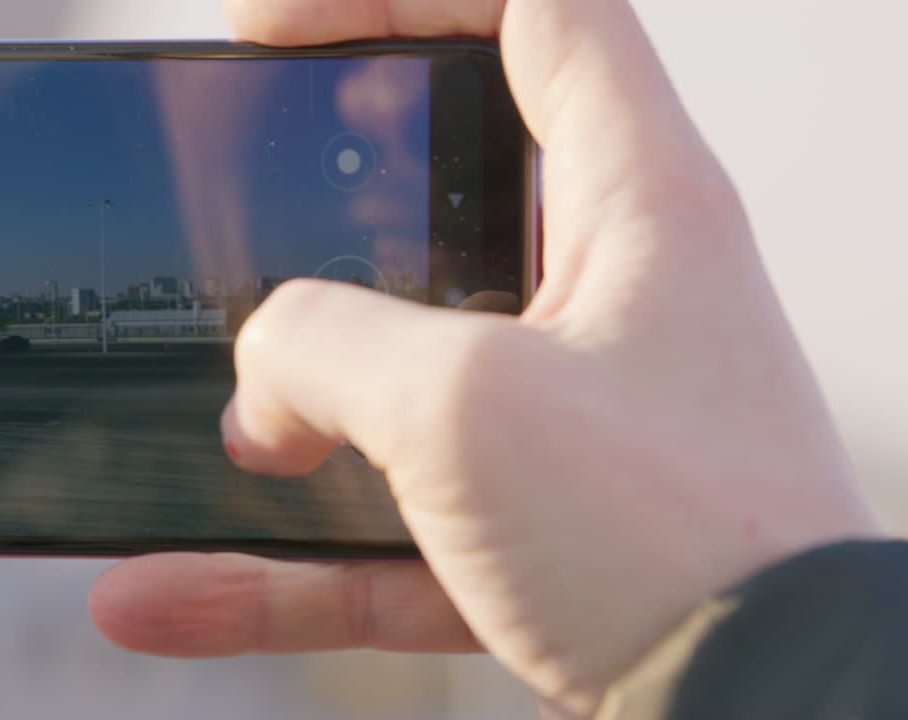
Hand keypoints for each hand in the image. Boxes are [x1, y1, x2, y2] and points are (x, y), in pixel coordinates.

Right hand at [90, 0, 880, 715]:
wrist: (768, 719)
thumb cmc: (670, 541)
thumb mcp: (466, 405)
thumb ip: (329, 348)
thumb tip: (260, 374)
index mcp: (629, 205)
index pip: (533, 17)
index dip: (399, 0)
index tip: (279, 35)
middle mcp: (604, 298)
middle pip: (454, 188)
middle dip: (337, 188)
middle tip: (244, 199)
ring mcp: (563, 419)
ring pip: (400, 379)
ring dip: (286, 409)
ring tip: (192, 418)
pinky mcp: (530, 529)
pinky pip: (382, 529)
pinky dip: (282, 563)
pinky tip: (164, 591)